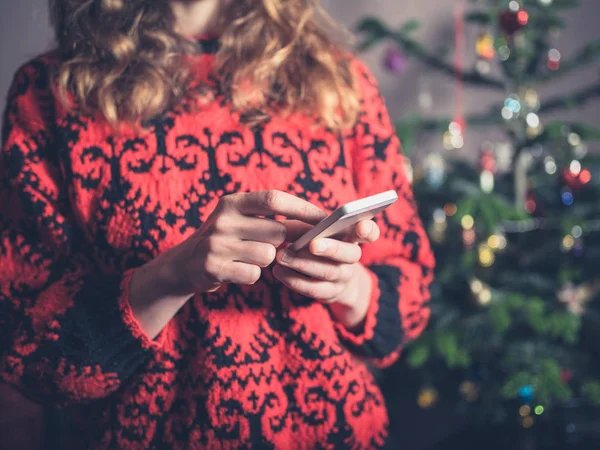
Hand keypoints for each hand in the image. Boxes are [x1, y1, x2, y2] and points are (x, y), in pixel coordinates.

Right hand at [157, 190, 327, 294]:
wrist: (184, 264)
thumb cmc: (226, 238)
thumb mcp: (239, 218)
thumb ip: (269, 216)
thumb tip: (316, 222)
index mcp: (232, 202)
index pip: (274, 199)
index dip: (302, 208)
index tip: (324, 218)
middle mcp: (223, 219)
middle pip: (277, 230)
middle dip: (290, 241)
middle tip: (291, 246)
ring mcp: (216, 243)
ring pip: (268, 254)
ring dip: (268, 260)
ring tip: (252, 256)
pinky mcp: (214, 267)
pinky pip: (254, 273)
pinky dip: (253, 274)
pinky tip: (239, 269)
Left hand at [272, 219, 379, 328]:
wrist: (332, 280)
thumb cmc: (317, 243)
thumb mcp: (313, 231)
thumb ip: (303, 225)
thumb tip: (281, 225)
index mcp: (352, 236)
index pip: (369, 232)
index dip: (368, 230)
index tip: (361, 225)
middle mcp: (352, 257)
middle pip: (350, 254)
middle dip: (331, 248)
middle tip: (312, 244)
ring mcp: (343, 277)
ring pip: (328, 272)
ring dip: (303, 264)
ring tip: (281, 256)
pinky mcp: (330, 294)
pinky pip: (314, 289)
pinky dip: (294, 280)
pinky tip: (278, 271)